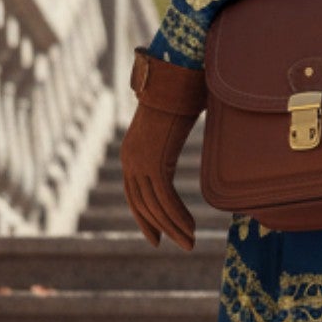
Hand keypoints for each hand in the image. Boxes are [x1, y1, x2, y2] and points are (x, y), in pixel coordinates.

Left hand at [122, 47, 208, 249]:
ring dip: (173, 226)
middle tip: (180, 245)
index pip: (134, 196)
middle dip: (161, 228)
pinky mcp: (153, 161)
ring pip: (155, 205)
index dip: (146, 218)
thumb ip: (172, 141)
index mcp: (131, 153)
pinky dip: (177, 215)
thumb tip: (187, 140)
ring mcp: (140, 161)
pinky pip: (164, 198)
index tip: (158, 235)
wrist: (174, 77)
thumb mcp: (172, 126)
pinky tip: (190, 227)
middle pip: (143, 205)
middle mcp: (130, 160)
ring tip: (190, 242)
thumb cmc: (178, 95)